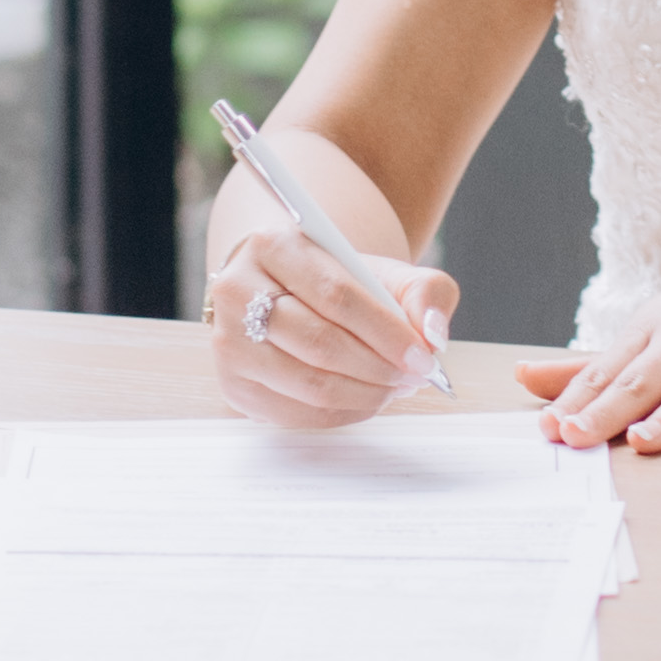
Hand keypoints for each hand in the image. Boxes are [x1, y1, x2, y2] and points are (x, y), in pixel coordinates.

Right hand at [205, 228, 461, 427]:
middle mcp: (237, 291)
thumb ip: (425, 292)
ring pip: (308, 385)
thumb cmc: (340, 284)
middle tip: (414, 377)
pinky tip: (366, 399)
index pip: (336, 295)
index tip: (424, 357)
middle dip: (378, 368)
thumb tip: (433, 334)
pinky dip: (343, 413)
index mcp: (273, 246)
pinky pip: (297, 414)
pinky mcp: (233, 386)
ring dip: (365, 395)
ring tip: (395, 387)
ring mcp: (228, 343)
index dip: (386, 332)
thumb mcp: (387, 272)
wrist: (288, 295)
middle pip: (319, 343)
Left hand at [523, 221, 660, 452]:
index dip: (577, 401)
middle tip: (576, 437)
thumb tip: (523, 379)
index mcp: (654, 331)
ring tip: (646, 440)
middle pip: (645, 379)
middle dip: (609, 409)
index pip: (607, 372)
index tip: (546, 431)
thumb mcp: (654, 325)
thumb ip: (593, 364)